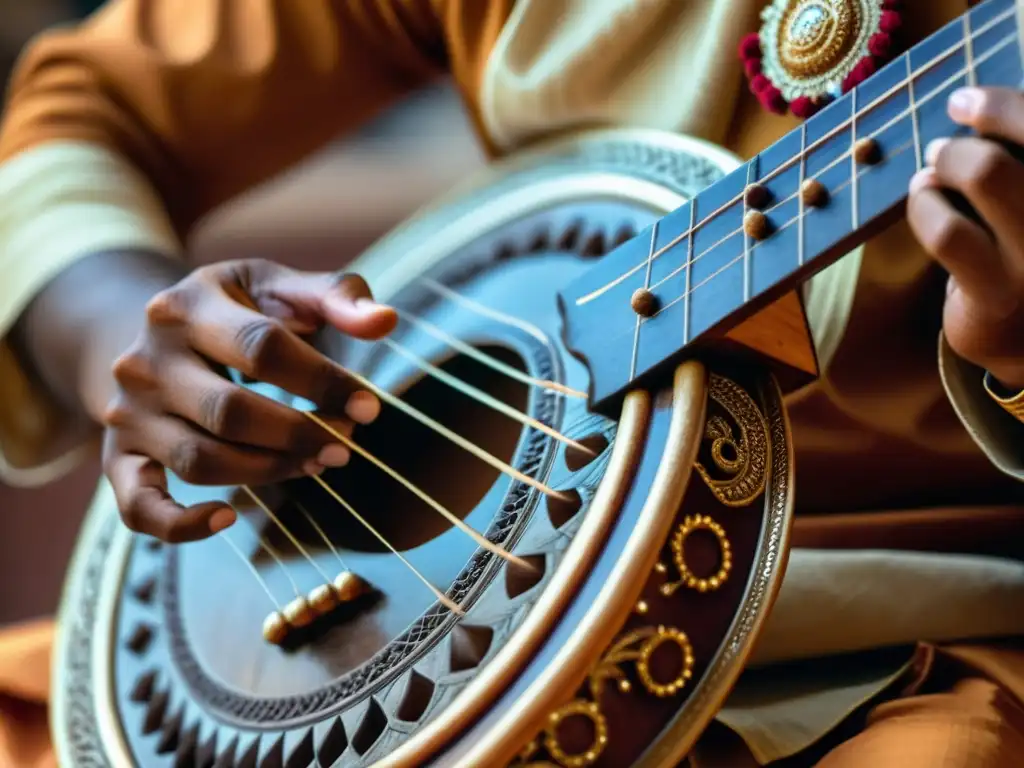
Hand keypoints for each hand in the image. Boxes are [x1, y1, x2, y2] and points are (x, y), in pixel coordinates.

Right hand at [102, 259, 395, 542]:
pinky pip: (138, 507)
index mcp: (187, 306)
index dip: (322, 381)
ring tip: (316, 464)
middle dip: (300, 435)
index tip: (368, 407)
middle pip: (229, 412)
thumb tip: (386, 320)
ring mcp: (128, 411)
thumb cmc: (237, 312)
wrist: (156, 334)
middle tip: (346, 445)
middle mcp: (146, 360)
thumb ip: (337, 296)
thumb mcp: (279, 288)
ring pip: (199, 460)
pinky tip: (228, 518)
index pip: (262, 347)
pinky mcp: (119, 457)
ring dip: (268, 471)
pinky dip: (180, 525)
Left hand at [907, 86, 1023, 391]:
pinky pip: (949, 231)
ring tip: (929, 175)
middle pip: (1015, 147)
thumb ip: (1014, 162)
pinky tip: (923, 201)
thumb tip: (972, 107)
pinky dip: (924, 205)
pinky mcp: (1000, 294)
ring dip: (946, 164)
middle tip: (940, 146)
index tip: (965, 100)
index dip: (1003, 104)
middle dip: (973, 131)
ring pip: (987, 174)